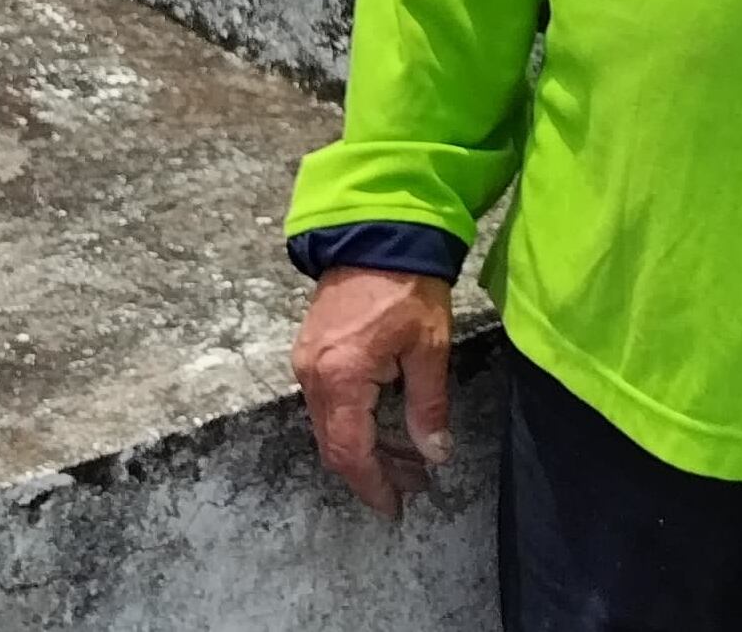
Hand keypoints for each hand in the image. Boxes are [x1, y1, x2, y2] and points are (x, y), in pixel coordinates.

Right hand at [291, 266, 455, 516]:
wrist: (378, 234)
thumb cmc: (408, 287)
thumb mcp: (430, 349)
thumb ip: (428, 406)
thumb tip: (434, 453)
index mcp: (341, 377)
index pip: (350, 451)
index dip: (373, 485)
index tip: (395, 507)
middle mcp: (313, 376)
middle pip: (335, 444)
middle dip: (373, 471)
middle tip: (413, 485)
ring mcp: (307, 363)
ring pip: (330, 426)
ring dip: (366, 447)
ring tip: (409, 461)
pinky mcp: (311, 352)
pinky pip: (328, 403)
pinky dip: (355, 422)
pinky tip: (386, 426)